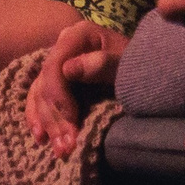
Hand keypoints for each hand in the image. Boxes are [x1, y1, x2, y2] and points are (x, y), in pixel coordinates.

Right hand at [27, 20, 127, 157]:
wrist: (146, 70)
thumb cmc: (139, 65)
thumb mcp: (127, 64)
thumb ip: (102, 64)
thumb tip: (68, 69)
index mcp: (78, 36)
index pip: (55, 66)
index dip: (58, 95)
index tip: (72, 120)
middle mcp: (63, 46)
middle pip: (45, 84)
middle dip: (55, 117)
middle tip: (67, 145)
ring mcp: (58, 63)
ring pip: (40, 94)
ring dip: (48, 124)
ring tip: (60, 149)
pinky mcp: (57, 80)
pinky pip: (38, 98)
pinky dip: (38, 118)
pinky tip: (41, 137)